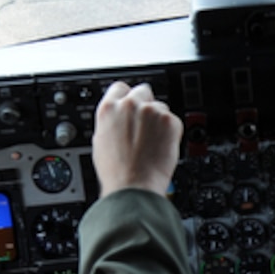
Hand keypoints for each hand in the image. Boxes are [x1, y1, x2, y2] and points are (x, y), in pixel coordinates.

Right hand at [92, 81, 182, 196]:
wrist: (133, 186)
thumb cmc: (116, 171)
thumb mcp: (101, 140)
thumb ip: (111, 121)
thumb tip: (118, 119)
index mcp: (108, 108)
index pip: (120, 87)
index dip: (127, 97)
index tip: (132, 104)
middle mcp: (130, 105)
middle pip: (143, 91)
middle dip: (146, 105)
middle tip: (146, 126)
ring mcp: (151, 111)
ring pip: (160, 107)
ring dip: (159, 121)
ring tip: (152, 143)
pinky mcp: (169, 121)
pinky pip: (173, 121)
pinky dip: (171, 132)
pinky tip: (161, 147)